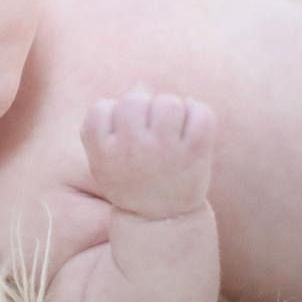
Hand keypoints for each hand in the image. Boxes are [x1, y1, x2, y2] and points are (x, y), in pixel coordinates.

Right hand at [81, 90, 215, 219]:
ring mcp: (166, 151)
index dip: (112, 115)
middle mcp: (132, 150)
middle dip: (142, 107)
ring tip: (170, 127)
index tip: (120, 135)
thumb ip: (110, 120)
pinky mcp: (197, 152)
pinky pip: (199, 111)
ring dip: (170, 109)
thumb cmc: (129, 177)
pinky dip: (197, 113)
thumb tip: (141, 84)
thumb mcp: (104, 155)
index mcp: (104, 152)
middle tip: (149, 127)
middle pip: (134, 99)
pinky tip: (192, 127)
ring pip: (168, 102)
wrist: (161, 217)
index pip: (101, 108)